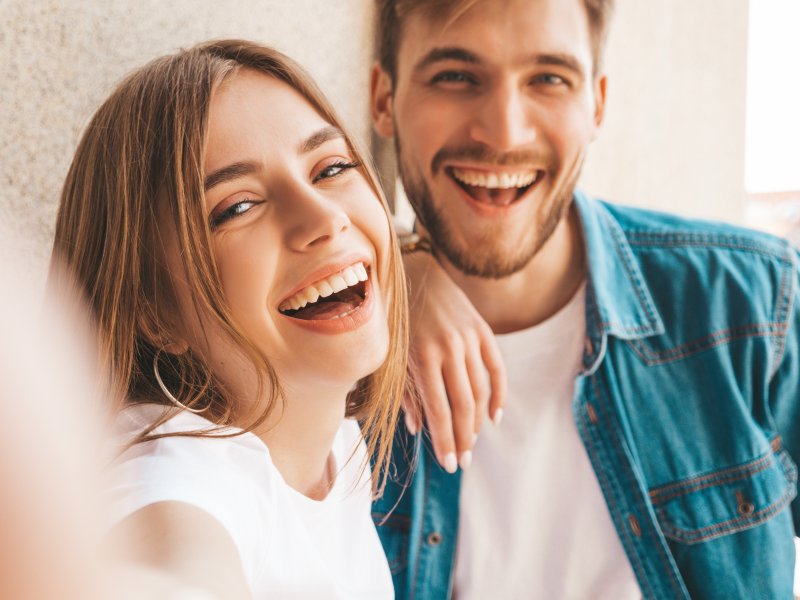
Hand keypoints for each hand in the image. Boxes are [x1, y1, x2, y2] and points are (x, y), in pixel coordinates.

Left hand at [402, 251, 506, 472]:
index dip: (446, 440)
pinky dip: (499, 395)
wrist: (415, 272)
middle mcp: (449, 348)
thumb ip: (406, 392)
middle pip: (463, 405)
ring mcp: (469, 339)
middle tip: (464, 461)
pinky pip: (497, 369)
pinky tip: (495, 416)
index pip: (439, 410)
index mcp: (422, 357)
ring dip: (478, 421)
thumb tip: (419, 429)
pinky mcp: (482, 330)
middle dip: (464, 438)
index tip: (450, 464)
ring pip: (481, 391)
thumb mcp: (393, 356)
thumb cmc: (396, 320)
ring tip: (472, 441)